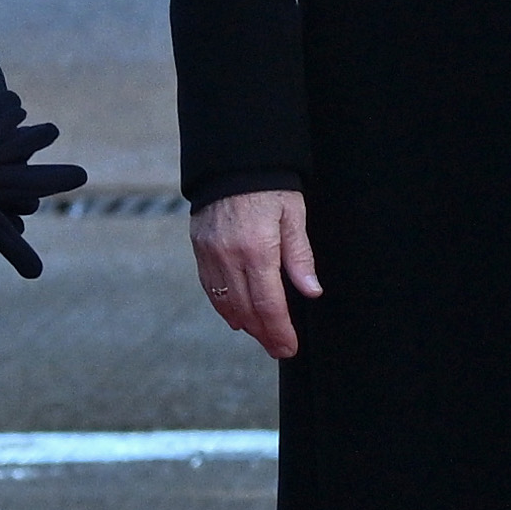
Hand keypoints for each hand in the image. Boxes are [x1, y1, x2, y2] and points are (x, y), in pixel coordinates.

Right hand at [190, 188, 321, 361]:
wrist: (233, 161)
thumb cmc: (270, 186)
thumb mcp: (294, 215)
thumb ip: (300, 256)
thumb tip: (311, 291)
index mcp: (257, 249)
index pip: (269, 304)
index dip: (279, 331)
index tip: (289, 347)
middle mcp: (229, 256)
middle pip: (246, 310)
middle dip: (264, 334)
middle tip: (279, 349)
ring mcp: (210, 254)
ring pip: (225, 303)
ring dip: (244, 325)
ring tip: (261, 336)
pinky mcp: (199, 248)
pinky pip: (210, 288)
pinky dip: (224, 307)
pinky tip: (236, 317)